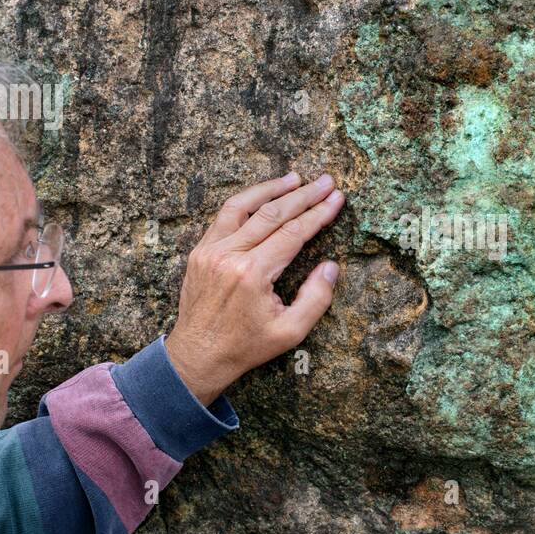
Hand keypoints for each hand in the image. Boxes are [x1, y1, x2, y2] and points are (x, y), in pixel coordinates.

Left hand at [164, 172, 344, 405]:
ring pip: (243, 206)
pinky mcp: (199, 252)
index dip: (318, 214)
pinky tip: (262, 195)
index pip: (293, 233)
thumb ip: (316, 299)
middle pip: (272, 214)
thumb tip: (331, 267)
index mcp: (253, 274)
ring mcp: (210, 251)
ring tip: (295, 178)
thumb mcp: (290, 332)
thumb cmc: (246, 346)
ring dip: (271, 189)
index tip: (337, 199)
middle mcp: (230, 256)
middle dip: (303, 195)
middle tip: (326, 180)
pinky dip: (245, 201)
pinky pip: (224, 217)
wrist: (198, 355)